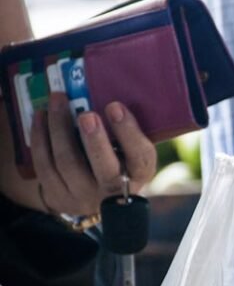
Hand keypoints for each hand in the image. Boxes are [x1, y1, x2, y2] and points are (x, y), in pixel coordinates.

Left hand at [30, 93, 155, 214]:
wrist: (94, 194)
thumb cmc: (118, 158)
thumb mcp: (131, 148)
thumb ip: (126, 128)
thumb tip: (108, 88)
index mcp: (139, 173)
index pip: (141, 156)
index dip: (128, 132)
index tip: (115, 107)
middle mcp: (115, 190)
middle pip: (105, 168)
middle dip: (95, 140)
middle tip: (86, 115)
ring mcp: (85, 195)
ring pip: (68, 163)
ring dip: (60, 128)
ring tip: (57, 101)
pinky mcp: (59, 196)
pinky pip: (45, 166)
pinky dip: (40, 138)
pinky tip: (41, 117)